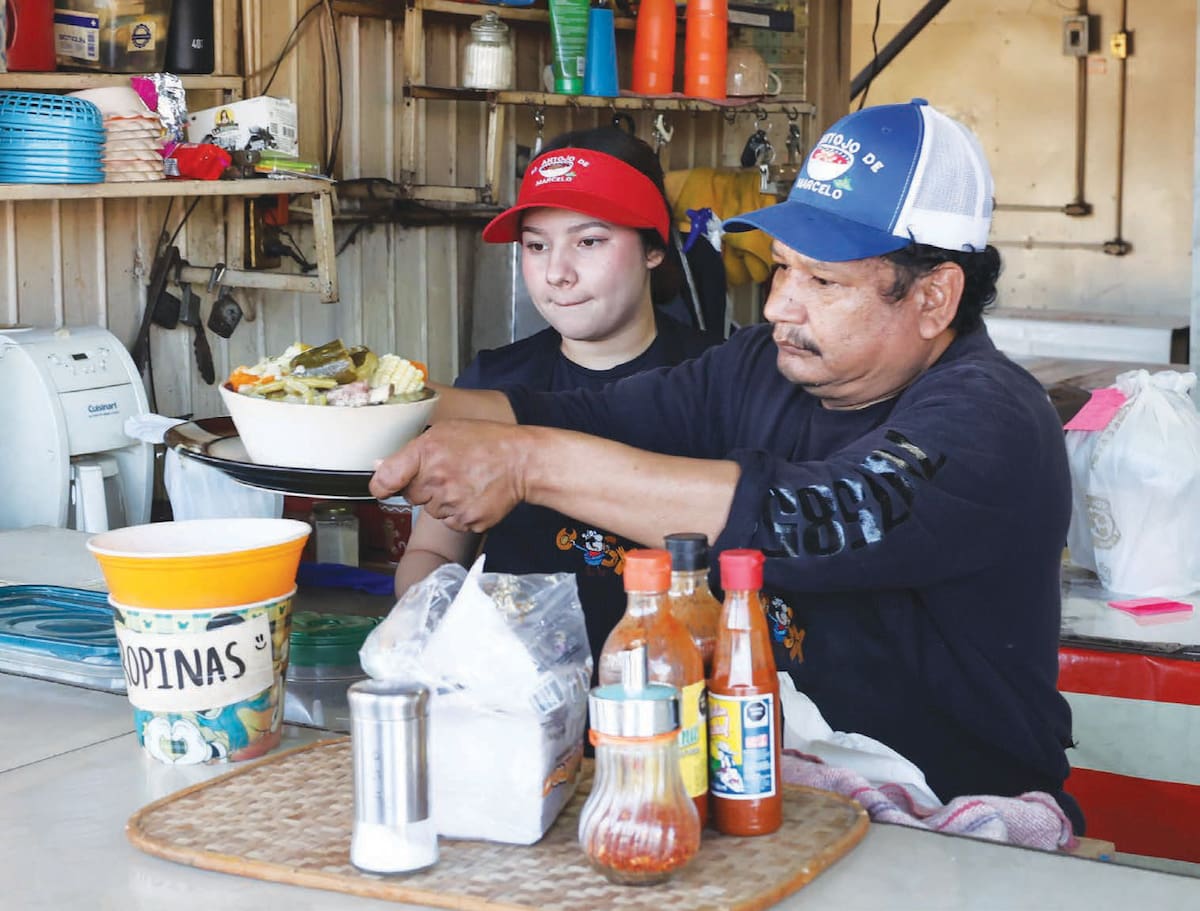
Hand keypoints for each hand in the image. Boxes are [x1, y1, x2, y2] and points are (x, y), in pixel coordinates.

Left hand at [369, 420, 528, 532]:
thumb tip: (379, 467)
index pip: (385, 480)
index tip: (385, 487)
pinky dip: (460, 513)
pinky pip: (451, 523)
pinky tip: (474, 495)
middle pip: (411, 496)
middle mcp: (435, 480)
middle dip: (424, 487)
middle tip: (449, 473)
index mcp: (425, 452)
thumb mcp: (445, 432)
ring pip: (432, 510)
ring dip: (444, 501)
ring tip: (467, 482)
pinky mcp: (467, 520)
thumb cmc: (484, 442)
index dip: (382, 486)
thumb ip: (410, 452)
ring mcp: (452, 503)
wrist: (522, 461)